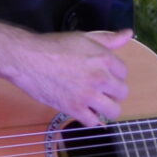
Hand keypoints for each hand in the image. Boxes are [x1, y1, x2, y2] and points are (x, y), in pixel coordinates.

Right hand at [10, 27, 131, 125]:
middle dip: (113, 92)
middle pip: (122, 93)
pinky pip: (93, 122)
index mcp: (105, 59)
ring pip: (113, 111)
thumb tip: (129, 34)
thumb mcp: (84, 37)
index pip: (124, 73)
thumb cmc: (54, 45)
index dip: (115, 75)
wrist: (28, 58)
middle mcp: (101, 78)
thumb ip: (108, 39)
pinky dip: (91, 120)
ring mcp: (88, 95)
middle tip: (101, 91)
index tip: (105, 76)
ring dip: (107, 108)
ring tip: (97, 105)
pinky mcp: (74, 108)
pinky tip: (86, 113)